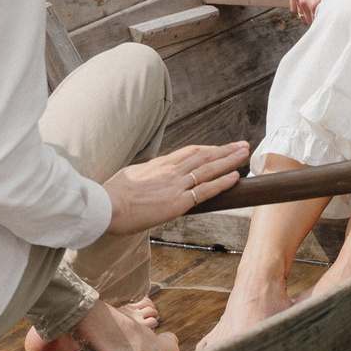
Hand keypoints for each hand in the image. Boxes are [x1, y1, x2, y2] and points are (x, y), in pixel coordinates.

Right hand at [102, 140, 250, 234]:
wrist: (106, 205)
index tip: (221, 148)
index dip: (209, 149)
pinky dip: (222, 182)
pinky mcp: (177, 202)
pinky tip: (235, 177)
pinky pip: (205, 190)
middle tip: (242, 145)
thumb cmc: (113, 194)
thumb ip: (146, 174)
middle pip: (204, 156)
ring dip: (229, 160)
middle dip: (226, 150)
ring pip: (209, 168)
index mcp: (160, 164)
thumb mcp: (132, 175)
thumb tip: (150, 177)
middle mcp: (171, 171)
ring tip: (244, 154)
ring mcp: (176, 185)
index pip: (190, 152)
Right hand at [289, 0, 336, 25]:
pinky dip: (298, 8)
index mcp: (314, 4)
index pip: (315, 23)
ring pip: (300, 14)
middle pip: (307, 20)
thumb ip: (330, 9)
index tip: (324, 23)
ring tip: (313, 11)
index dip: (320, 24)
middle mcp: (304, 1)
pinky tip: (306, 6)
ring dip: (306, 14)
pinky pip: (293, 7)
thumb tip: (330, 20)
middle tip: (320, 17)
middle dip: (313, 20)